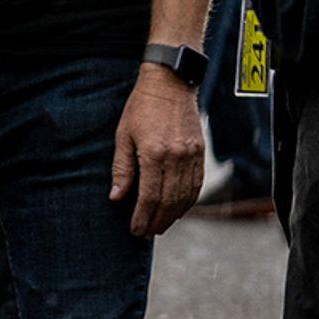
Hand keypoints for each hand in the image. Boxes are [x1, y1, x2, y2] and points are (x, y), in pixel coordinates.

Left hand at [111, 64, 205, 236]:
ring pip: (186, 195)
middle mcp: (177, 157)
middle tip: (147, 234)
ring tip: (161, 226)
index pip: (150, 196)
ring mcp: (192, 155)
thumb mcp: (123, 136)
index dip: (142, 217)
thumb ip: (121, 168)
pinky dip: (189, 200)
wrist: (170, 84)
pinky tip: (179, 209)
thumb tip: (117, 197)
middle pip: (169, 200)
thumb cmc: (141, 107)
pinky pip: (197, 183)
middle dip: (158, 221)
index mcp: (155, 154)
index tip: (136, 229)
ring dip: (174, 215)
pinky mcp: (201, 152)